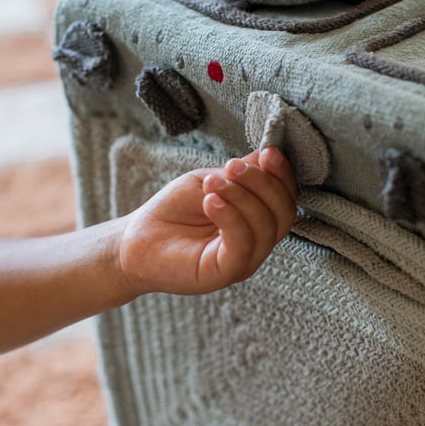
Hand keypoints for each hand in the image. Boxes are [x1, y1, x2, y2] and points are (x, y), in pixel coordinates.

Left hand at [118, 148, 297, 296]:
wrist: (137, 240)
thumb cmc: (174, 210)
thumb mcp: (211, 180)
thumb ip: (241, 171)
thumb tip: (269, 152)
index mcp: (258, 218)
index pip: (287, 197)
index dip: (283, 173)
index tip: (268, 152)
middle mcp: (258, 241)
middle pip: (284, 211)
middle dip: (263, 182)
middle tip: (232, 166)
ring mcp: (245, 260)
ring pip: (266, 226)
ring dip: (242, 196)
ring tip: (213, 183)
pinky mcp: (225, 273)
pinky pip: (242, 244)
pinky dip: (230, 216)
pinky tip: (210, 201)